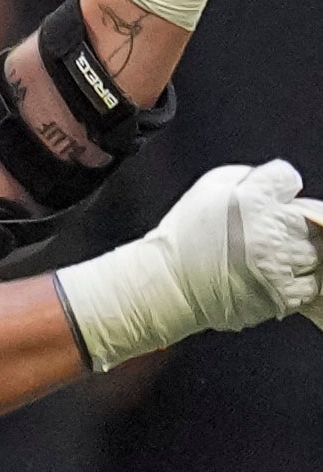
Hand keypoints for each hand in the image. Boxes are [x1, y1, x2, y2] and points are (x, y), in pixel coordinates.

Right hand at [54, 158, 322, 364]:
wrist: (165, 286)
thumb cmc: (183, 239)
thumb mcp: (206, 188)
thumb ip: (247, 177)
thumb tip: (278, 184)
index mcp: (253, 198)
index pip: (289, 179)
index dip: (276, 190)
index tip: (265, 201)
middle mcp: (271, 230)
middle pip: (310, 216)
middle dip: (290, 222)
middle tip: (265, 233)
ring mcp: (279, 263)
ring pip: (314, 250)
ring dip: (296, 252)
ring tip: (268, 257)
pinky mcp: (282, 293)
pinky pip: (310, 283)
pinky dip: (297, 280)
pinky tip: (272, 277)